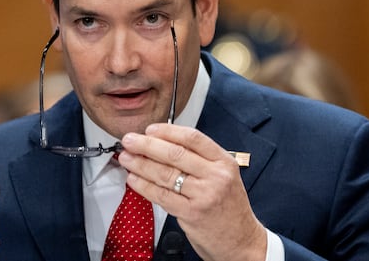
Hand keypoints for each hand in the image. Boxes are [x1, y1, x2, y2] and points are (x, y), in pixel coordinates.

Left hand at [118, 123, 266, 260]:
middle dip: (147, 145)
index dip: (167, 131)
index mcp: (224, 161)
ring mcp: (204, 195)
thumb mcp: (224, 175)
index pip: (193, 138)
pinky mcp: (192, 213)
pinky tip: (133, 180)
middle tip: (130, 140)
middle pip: (175, 154)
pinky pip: (162, 195)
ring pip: (165, 174)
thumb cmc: (229, 206)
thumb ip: (200, 159)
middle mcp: (216, 176)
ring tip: (127, 158)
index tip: (150, 129)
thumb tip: (163, 143)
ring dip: (141, 164)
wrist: (242, 240)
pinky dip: (144, 186)